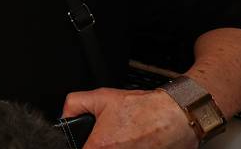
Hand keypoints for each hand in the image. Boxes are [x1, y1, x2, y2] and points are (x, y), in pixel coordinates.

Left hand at [63, 88, 197, 148]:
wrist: (176, 115)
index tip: (90, 141)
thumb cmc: (143, 108)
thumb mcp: (102, 97)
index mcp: (101, 146)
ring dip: (119, 148)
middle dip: (101, 145)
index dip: (81, 146)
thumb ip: (75, 104)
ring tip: (125, 140)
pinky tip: (136, 144)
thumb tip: (64, 117)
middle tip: (110, 140)